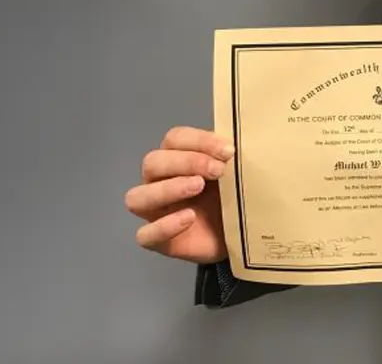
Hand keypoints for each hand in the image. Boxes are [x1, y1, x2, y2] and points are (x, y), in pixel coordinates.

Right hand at [125, 126, 233, 263]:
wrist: (244, 234)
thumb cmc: (236, 195)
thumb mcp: (237, 172)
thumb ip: (231, 156)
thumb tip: (234, 142)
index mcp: (177, 158)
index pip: (174, 139)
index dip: (199, 140)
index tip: (229, 151)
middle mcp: (159, 182)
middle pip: (152, 163)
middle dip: (186, 162)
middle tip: (218, 170)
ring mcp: (155, 213)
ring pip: (137, 197)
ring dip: (167, 189)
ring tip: (198, 187)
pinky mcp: (159, 241)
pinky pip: (145, 235)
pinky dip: (164, 226)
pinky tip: (189, 218)